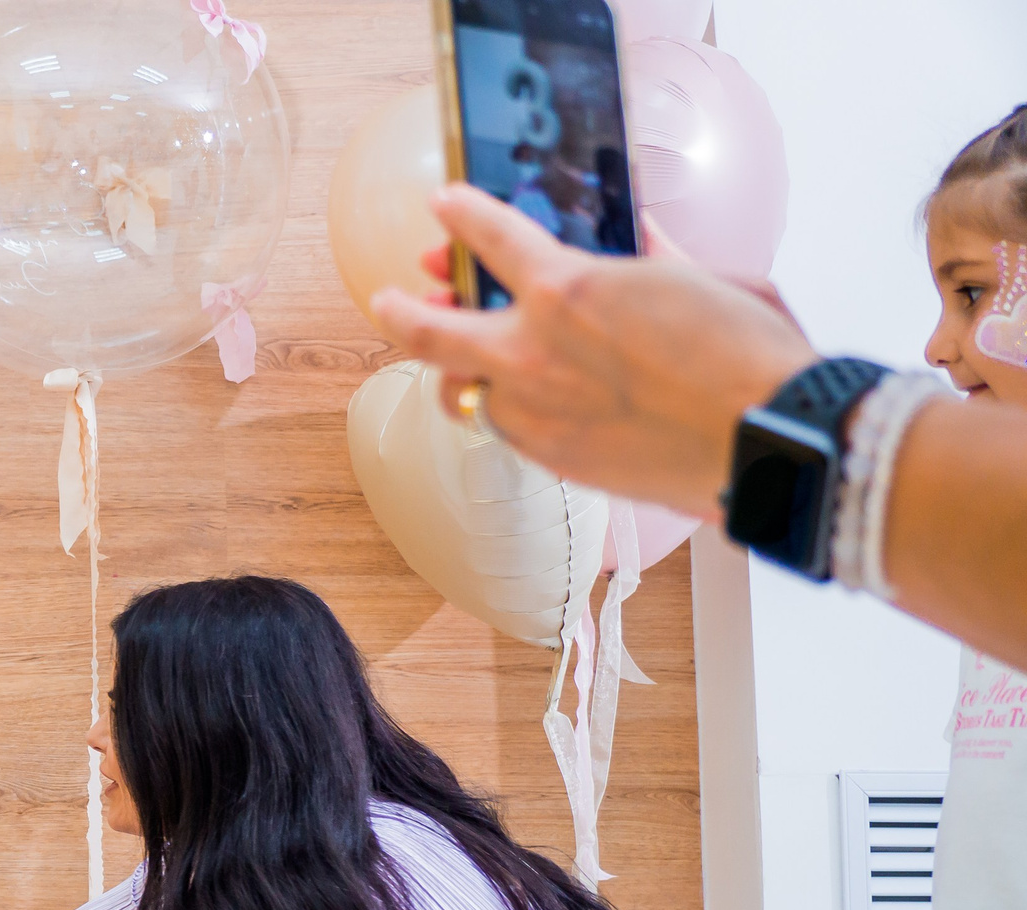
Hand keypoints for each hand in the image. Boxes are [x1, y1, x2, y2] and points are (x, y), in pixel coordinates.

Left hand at [370, 184, 815, 518]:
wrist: (767, 441)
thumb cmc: (750, 356)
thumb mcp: (704, 279)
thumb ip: (651, 254)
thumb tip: (633, 230)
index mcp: (568, 290)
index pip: (492, 237)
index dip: (463, 215)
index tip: (445, 205)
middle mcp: (532, 352)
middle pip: (429, 332)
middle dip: (400, 311)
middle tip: (388, 299)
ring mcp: (533, 412)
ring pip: (463, 392)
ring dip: (456, 372)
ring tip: (453, 363)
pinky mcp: (550, 460)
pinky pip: (505, 428)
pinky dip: (506, 409)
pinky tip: (522, 402)